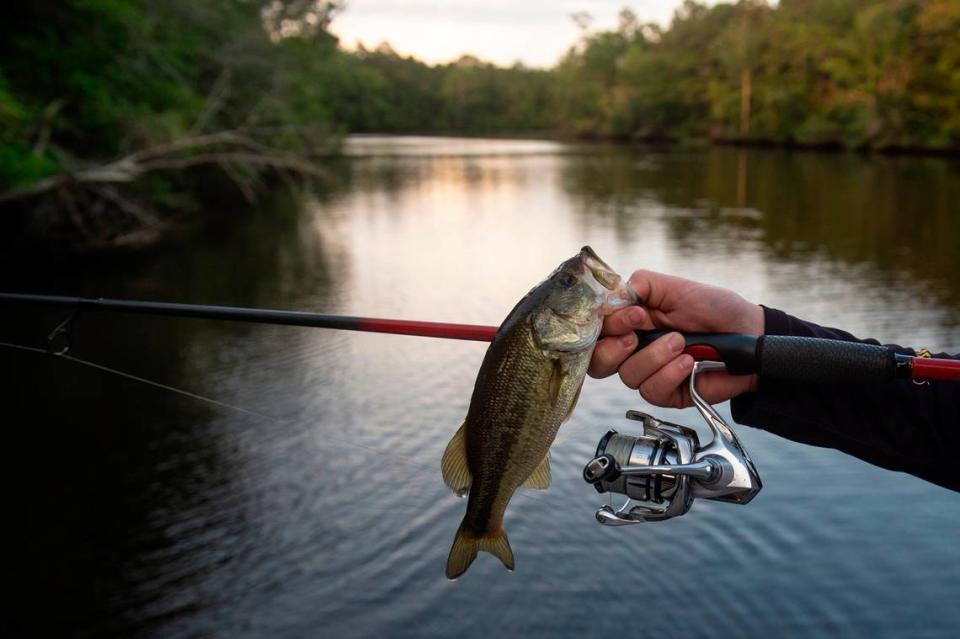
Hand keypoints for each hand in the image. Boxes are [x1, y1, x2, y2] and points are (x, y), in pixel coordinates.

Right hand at [589, 270, 763, 407]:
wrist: (749, 334)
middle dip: (613, 350)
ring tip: (681, 343)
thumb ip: (641, 285)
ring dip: (654, 357)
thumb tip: (612, 296)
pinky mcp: (666, 393)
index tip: (631, 316)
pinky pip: (652, 390)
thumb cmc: (714, 308)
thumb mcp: (675, 287)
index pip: (596, 331)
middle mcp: (633, 349)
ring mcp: (649, 372)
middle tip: (636, 336)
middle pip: (598, 362)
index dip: (604, 327)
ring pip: (627, 376)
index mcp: (629, 323)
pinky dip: (670, 374)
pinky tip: (689, 363)